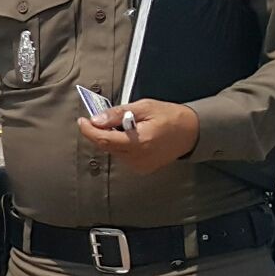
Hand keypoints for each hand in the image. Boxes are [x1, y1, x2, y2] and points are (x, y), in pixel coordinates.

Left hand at [79, 99, 199, 174]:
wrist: (192, 132)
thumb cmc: (170, 116)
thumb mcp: (144, 107)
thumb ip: (118, 114)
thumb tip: (96, 120)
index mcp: (139, 142)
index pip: (104, 140)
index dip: (89, 131)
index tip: (82, 121)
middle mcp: (138, 158)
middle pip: (106, 146)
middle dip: (101, 132)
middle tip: (105, 118)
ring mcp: (140, 165)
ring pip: (113, 151)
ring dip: (112, 138)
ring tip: (127, 126)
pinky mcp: (142, 168)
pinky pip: (123, 156)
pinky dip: (121, 145)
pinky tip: (132, 136)